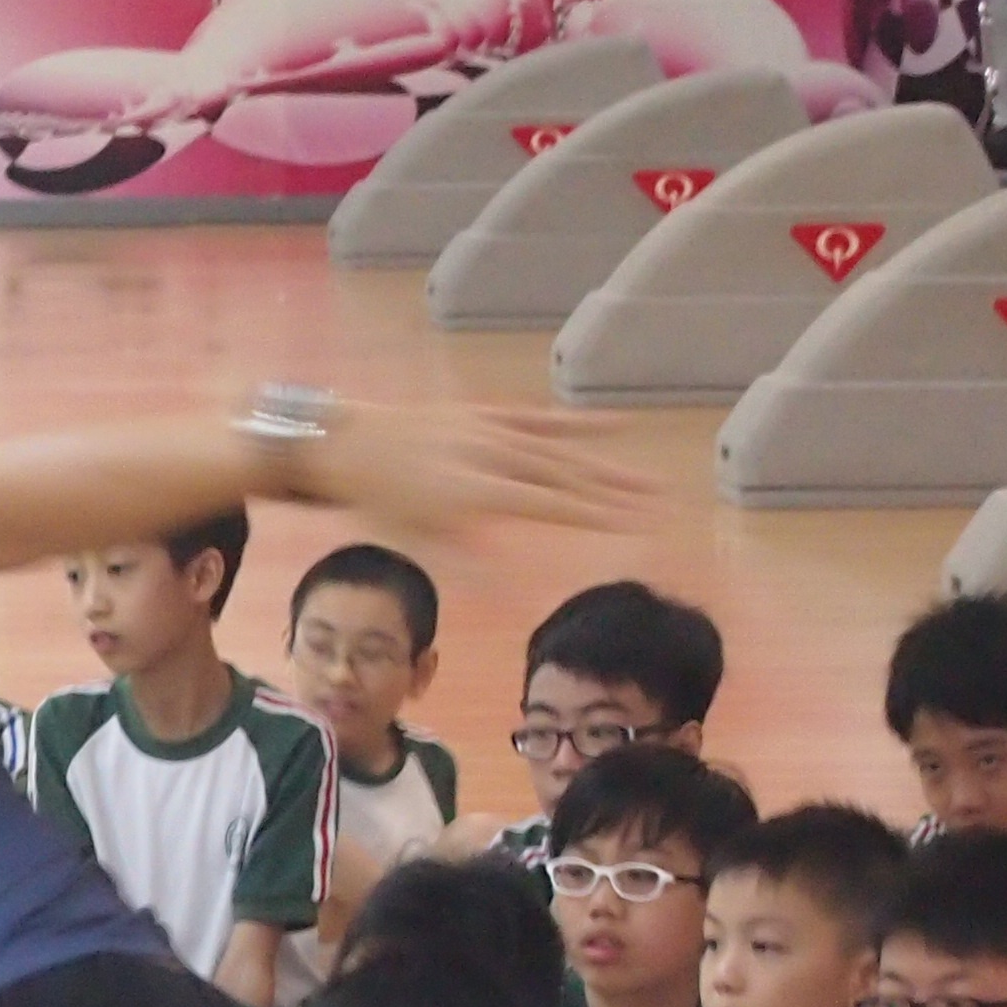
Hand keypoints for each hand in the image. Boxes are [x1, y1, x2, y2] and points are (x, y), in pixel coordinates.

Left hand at [309, 400, 658, 539]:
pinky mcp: (486, 414)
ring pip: (559, 449)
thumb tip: (513, 593)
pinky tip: (613, 425)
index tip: (634, 523)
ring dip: (606, 463)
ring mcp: (491, 431)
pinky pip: (537, 418)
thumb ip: (470, 564)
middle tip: (659, 503)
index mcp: (478, 491)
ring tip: (647, 478)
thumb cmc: (381, 501)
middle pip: (565, 476)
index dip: (595, 514)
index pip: (550, 505)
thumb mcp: (419, 539)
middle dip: (614, 492)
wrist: (347, 443)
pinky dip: (576, 423)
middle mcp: (492, 456)